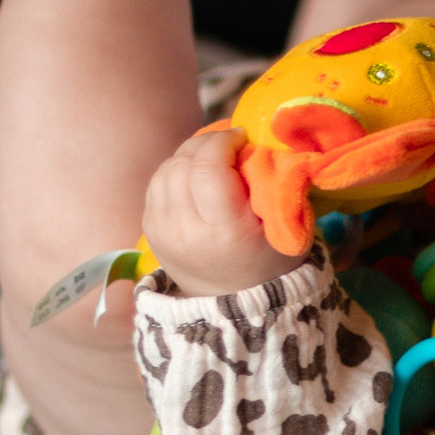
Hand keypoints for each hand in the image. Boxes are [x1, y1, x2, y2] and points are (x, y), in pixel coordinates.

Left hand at [142, 130, 293, 296]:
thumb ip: (272, 185)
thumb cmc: (270, 258)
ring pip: (166, 168)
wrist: (233, 299)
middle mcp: (186, 231)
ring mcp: (162, 231)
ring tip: (213, 154)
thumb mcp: (285, 226)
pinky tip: (197, 172)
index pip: (209, 169)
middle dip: (206, 142)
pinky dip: (177, 169)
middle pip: (183, 164)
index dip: (222, 141)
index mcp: (224, 231)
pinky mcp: (150, 228)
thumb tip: (257, 144)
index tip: (241, 136)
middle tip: (228, 139)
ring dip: (190, 153)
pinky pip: (157, 182)